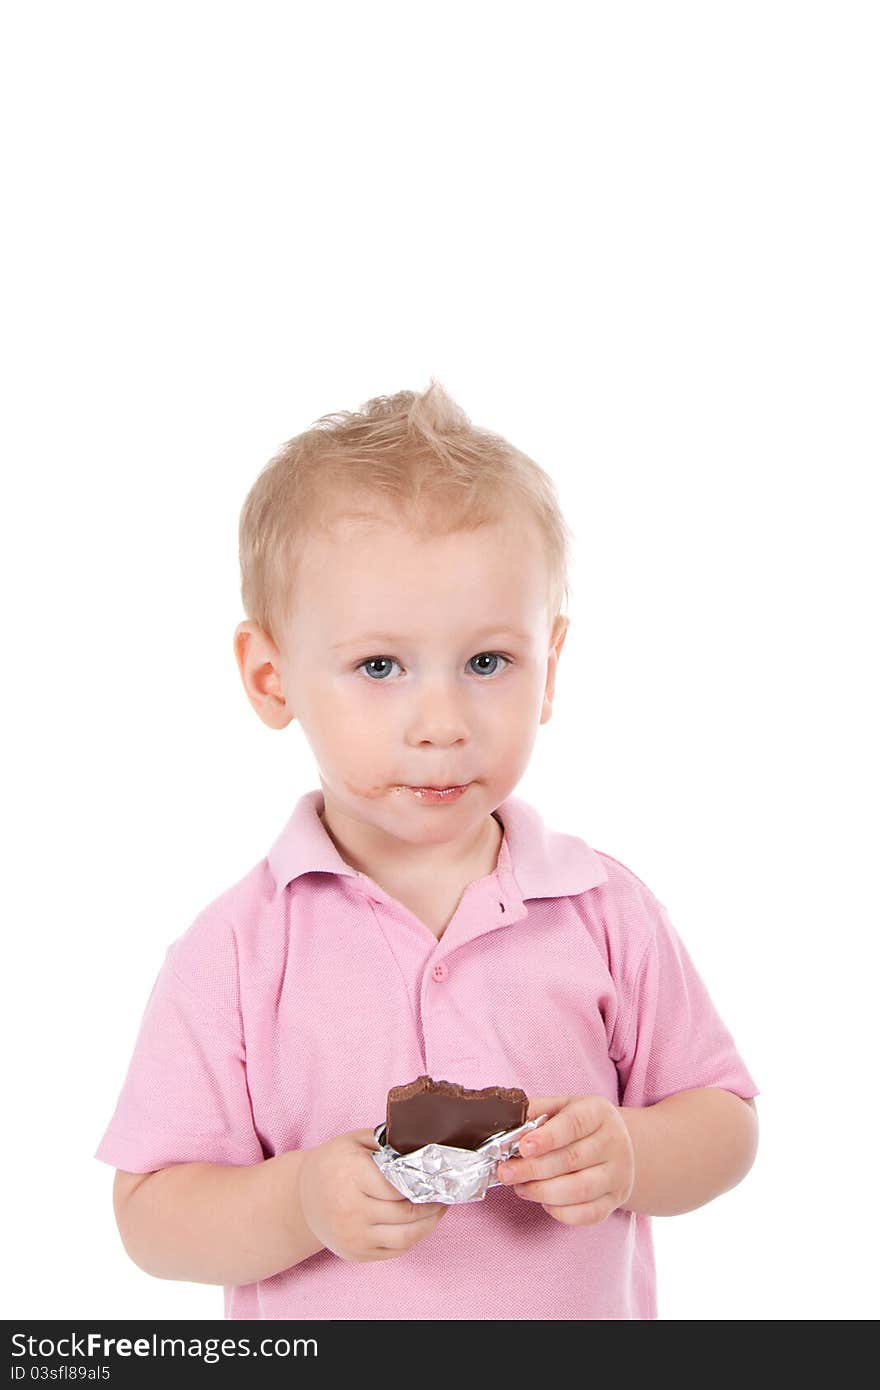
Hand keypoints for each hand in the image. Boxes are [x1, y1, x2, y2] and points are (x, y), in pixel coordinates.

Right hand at [298, 1128, 448, 1262]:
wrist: (301, 1199)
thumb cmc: (332, 1164)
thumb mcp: (353, 1141)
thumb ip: (386, 1140)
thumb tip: (421, 1143)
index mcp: (351, 1176)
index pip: (398, 1186)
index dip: (424, 1184)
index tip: (440, 1178)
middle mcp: (350, 1210)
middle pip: (405, 1214)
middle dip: (432, 1205)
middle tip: (446, 1194)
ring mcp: (352, 1236)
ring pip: (405, 1238)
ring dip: (428, 1225)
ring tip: (438, 1211)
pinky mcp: (355, 1254)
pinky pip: (394, 1251)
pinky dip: (412, 1239)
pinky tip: (419, 1224)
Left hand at [496, 1095, 633, 1224]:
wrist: (619, 1143)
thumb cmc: (581, 1124)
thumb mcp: (562, 1106)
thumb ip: (536, 1111)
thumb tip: (505, 1120)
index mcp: (599, 1113)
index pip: (574, 1124)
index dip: (547, 1137)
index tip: (523, 1147)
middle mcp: (615, 1142)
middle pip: (572, 1159)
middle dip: (533, 1169)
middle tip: (506, 1173)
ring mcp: (619, 1174)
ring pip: (580, 1190)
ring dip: (543, 1192)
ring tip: (520, 1187)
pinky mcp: (616, 1199)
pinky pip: (588, 1214)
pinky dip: (561, 1212)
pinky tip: (543, 1202)